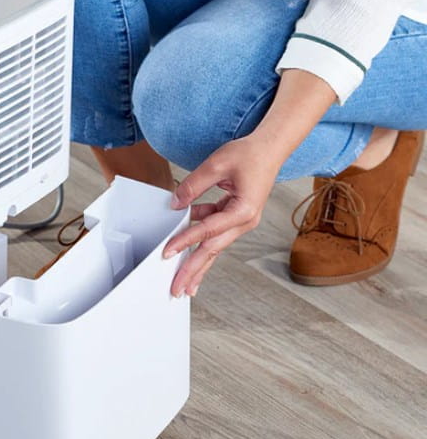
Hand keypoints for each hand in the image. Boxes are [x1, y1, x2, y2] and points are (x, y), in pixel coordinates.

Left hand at [162, 135, 281, 296]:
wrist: (270, 149)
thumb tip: (176, 203)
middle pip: (212, 250)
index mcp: (244, 210)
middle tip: (176, 289)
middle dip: (193, 271)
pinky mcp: (235, 218)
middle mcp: (244, 221)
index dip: (185, 241)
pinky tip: (184, 249)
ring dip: (197, 264)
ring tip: (182, 282)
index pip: (207, 230)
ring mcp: (241, 222)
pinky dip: (199, 241)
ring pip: (213, 247)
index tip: (168, 253)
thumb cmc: (249, 155)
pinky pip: (214, 234)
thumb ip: (193, 185)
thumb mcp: (217, 164)